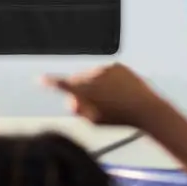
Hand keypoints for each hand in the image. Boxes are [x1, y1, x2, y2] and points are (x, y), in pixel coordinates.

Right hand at [44, 64, 161, 127]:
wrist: (146, 109)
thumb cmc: (120, 119)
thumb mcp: (95, 120)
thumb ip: (79, 110)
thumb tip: (71, 101)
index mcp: (86, 91)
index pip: (62, 85)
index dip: (49, 83)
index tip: (40, 79)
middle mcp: (93, 76)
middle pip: (77, 80)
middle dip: (78, 89)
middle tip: (89, 102)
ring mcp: (105, 69)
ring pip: (91, 74)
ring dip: (94, 84)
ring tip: (110, 99)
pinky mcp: (117, 65)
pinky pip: (106, 71)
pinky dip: (108, 79)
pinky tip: (118, 91)